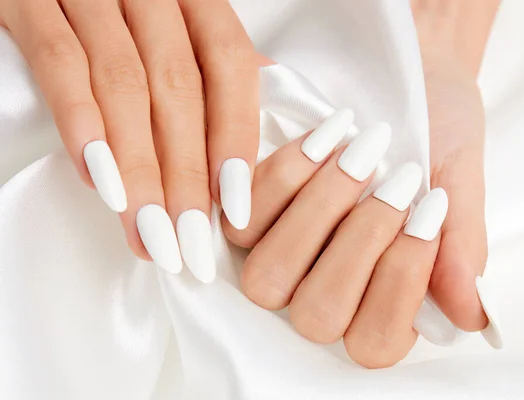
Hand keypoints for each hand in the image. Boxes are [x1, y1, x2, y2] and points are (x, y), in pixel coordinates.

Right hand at [0, 0, 258, 280]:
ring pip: (125, 86)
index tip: (235, 206)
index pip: (231, 64)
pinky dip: (81, 124)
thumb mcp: (172, 23)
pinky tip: (98, 179)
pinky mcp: (31, 2)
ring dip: (139, 169)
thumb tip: (255, 121)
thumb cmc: (117, 6)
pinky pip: (59, 63)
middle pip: (178, 90)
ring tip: (146, 230)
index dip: (236, 136)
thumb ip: (210, 65)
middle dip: (186, 176)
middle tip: (188, 241)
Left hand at [221, 51, 494, 367]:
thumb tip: (472, 318)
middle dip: (360, 242)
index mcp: (382, 300)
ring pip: (270, 276)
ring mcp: (282, 258)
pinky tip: (324, 137)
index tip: (429, 207)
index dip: (400, 281)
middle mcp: (326, 291)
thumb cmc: (438, 135)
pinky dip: (285, 178)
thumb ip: (461, 249)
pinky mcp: (249, 217)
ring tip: (362, 150)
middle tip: (399, 176)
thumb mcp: (459, 183)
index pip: (376, 340)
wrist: (408, 78)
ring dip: (319, 212)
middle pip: (318, 316)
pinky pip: (243, 222)